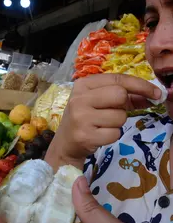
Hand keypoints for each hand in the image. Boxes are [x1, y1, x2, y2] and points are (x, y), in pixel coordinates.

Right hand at [45, 74, 160, 169]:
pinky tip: (99, 136)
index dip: (140, 85)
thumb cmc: (85, 119)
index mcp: (82, 85)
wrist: (65, 144)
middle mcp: (79, 99)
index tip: (156, 93)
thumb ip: (123, 96)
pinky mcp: (85, 136)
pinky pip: (115, 133)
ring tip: (102, 126)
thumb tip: (154, 95)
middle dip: (124, 106)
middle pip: (120, 95)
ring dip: (117, 123)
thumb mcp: (98, 102)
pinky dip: (112, 136)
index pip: (118, 79)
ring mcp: (81, 118)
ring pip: (119, 116)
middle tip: (115, 112)